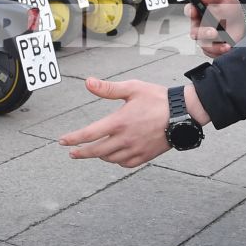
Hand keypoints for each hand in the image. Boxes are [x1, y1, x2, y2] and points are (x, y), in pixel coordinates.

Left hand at [60, 77, 200, 167]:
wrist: (183, 114)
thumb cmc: (157, 98)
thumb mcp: (132, 88)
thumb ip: (108, 89)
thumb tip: (88, 82)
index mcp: (119, 122)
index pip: (89, 134)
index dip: (73, 139)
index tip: (62, 142)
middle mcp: (125, 139)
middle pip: (96, 151)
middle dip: (81, 153)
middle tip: (73, 153)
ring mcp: (135, 149)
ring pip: (110, 158)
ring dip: (99, 155)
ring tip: (94, 151)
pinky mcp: (145, 156)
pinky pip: (124, 163)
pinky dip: (116, 161)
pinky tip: (114, 156)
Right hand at [188, 0, 245, 57]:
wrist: (243, 19)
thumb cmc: (230, 6)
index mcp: (199, 10)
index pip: (189, 11)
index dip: (191, 11)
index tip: (195, 11)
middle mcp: (199, 25)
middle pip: (195, 32)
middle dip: (204, 33)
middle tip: (214, 31)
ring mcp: (205, 37)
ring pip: (203, 44)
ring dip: (214, 45)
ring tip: (227, 43)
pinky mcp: (212, 47)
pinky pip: (211, 52)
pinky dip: (219, 51)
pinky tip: (227, 47)